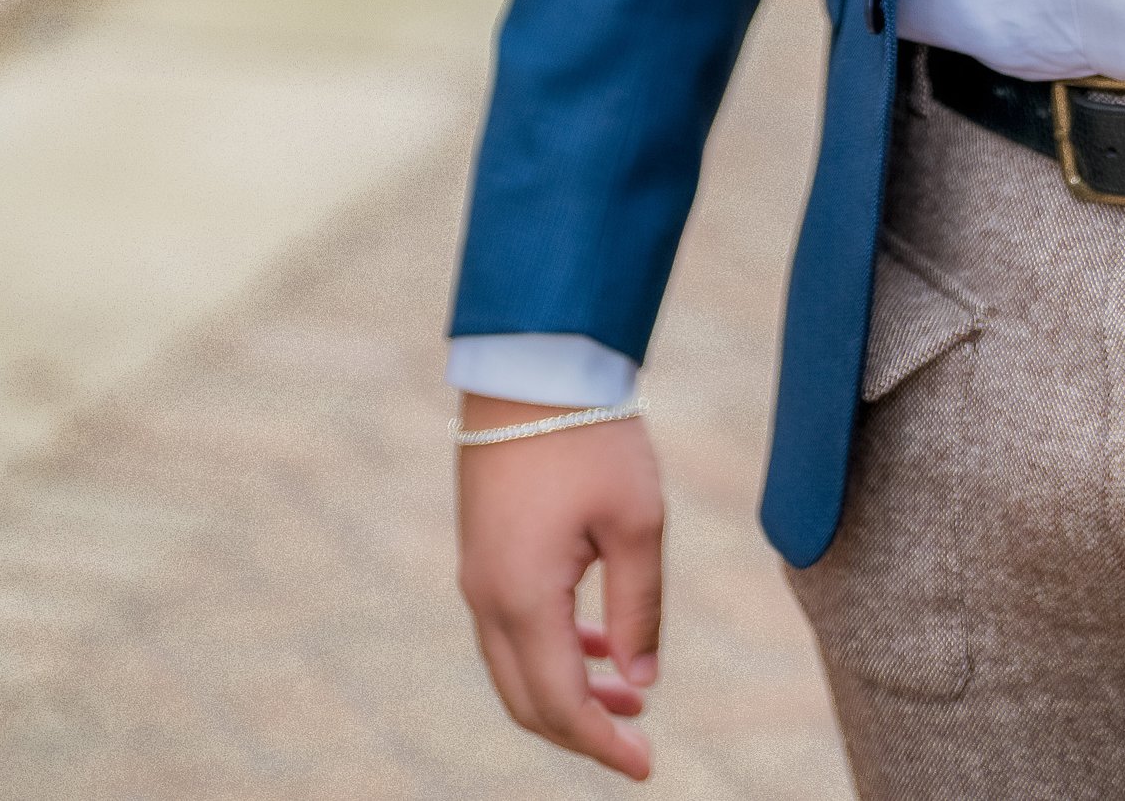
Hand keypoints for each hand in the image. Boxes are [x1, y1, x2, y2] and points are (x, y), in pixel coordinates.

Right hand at [456, 397, 664, 778]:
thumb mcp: (635, 521)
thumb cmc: (591, 435)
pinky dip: (552, 651)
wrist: (531, 364)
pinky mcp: (483, 552)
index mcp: (523, 599)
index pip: (560, 706)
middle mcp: (488, 598)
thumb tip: (640, 680)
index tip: (647, 767)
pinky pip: (511, 628)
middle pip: (528, 701)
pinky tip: (597, 645)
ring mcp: (478, 576)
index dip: (603, 745)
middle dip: (582, 729)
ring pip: (516, 667)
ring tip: (632, 692)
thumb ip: (638, 607)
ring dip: (568, 689)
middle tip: (639, 738)